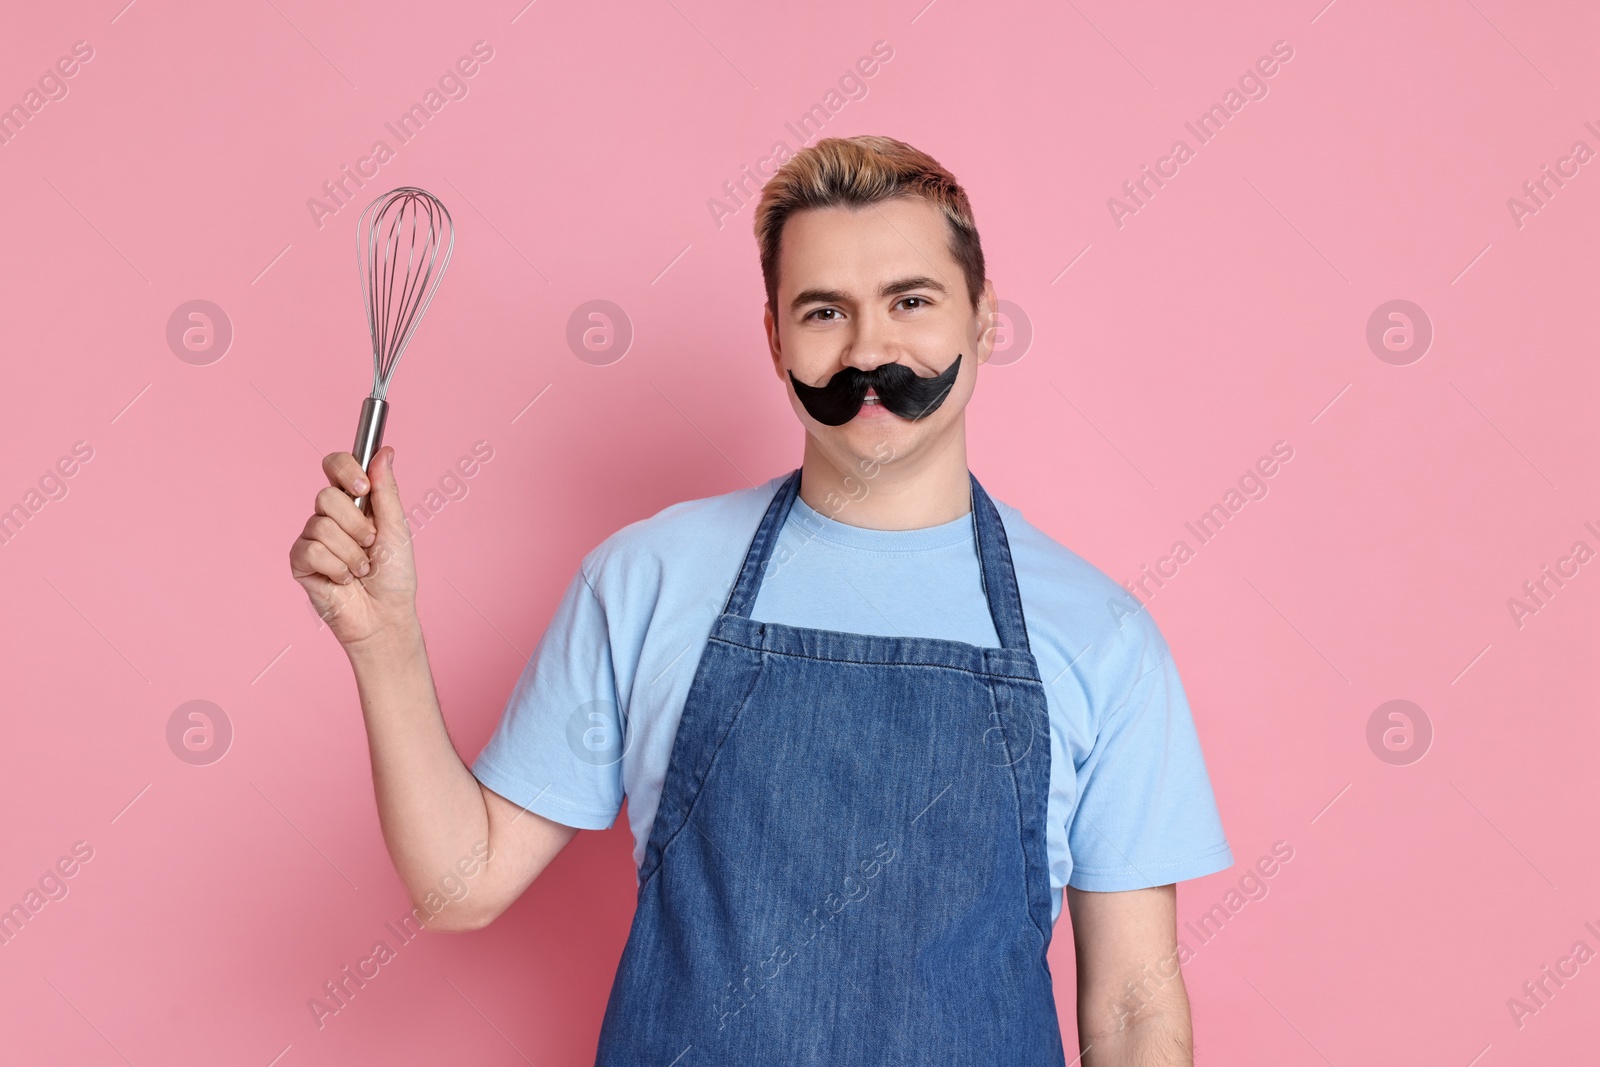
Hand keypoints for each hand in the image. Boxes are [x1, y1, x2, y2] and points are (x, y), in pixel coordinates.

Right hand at [288, 447, 417, 650]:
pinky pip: (311, 550)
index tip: (363, 486)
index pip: (335, 466)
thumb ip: (386, 489)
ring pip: (320, 525)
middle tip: (371, 544)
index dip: (344, 469)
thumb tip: (384, 450)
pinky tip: (344, 580)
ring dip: (351, 552)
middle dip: (356, 524)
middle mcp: (329, 516)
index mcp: (354, 502)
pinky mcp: (301, 562)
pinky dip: (336, 567)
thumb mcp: (396, 527)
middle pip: (326, 496)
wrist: (385, 615)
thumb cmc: (394, 575)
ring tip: (362, 568)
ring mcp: (312, 538)